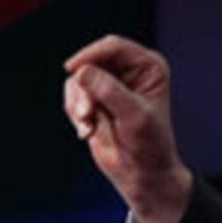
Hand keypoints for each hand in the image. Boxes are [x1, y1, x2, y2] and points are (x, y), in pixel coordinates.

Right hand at [63, 35, 194, 222]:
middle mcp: (128, 71)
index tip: (73, 69)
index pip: (113, 47)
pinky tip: (87, 131)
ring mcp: (109, 85)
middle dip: (84, 88)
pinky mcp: (94, 100)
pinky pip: (72, 96)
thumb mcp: (134, 116)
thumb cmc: (149, 145)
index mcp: (148, 66)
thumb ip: (109, 92)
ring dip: (78, 104)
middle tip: (86, 114)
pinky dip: (75, 113)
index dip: (91, 55)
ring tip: (88, 126)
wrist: (141, 174)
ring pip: (77, 80)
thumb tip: (82, 72)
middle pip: (91, 61)